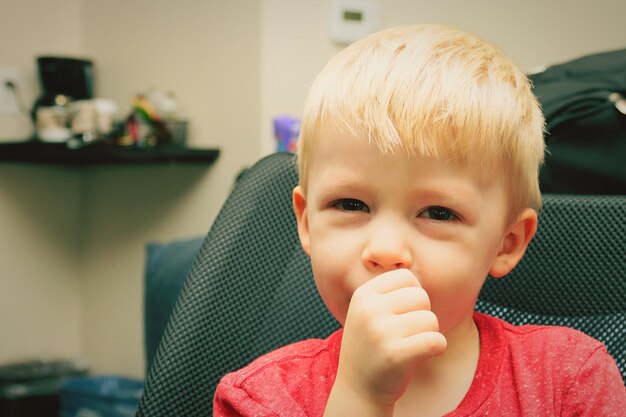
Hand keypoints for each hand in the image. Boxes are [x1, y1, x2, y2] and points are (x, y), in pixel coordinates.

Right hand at [331, 269, 446, 411]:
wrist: (358, 389)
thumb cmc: (372, 345)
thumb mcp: (369, 310)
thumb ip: (389, 291)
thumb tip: (411, 264)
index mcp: (364, 294)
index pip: (407, 277)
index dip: (413, 295)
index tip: (401, 314)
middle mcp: (369, 309)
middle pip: (422, 297)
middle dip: (422, 315)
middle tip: (406, 333)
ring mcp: (381, 331)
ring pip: (431, 319)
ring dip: (427, 334)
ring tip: (408, 345)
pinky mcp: (396, 354)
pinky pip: (436, 340)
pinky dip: (436, 348)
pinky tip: (420, 355)